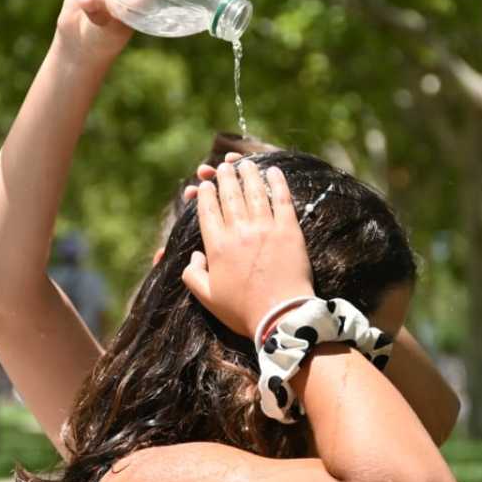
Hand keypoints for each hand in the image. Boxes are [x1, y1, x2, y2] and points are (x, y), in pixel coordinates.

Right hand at [181, 156, 315, 337]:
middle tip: (223, 167)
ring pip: (254, 192)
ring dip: (248, 173)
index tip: (204, 185)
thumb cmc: (242, 311)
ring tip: (244, 163)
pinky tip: (273, 171)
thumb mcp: (207, 298)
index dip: (205, 195)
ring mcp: (265, 228)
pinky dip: (277, 182)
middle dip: (225, 178)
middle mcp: (238, 231)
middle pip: (229, 195)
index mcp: (216, 246)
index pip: (207, 210)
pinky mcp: (289, 230)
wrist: (280, 317)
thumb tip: (194, 257)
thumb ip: (193, 275)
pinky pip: (282, 199)